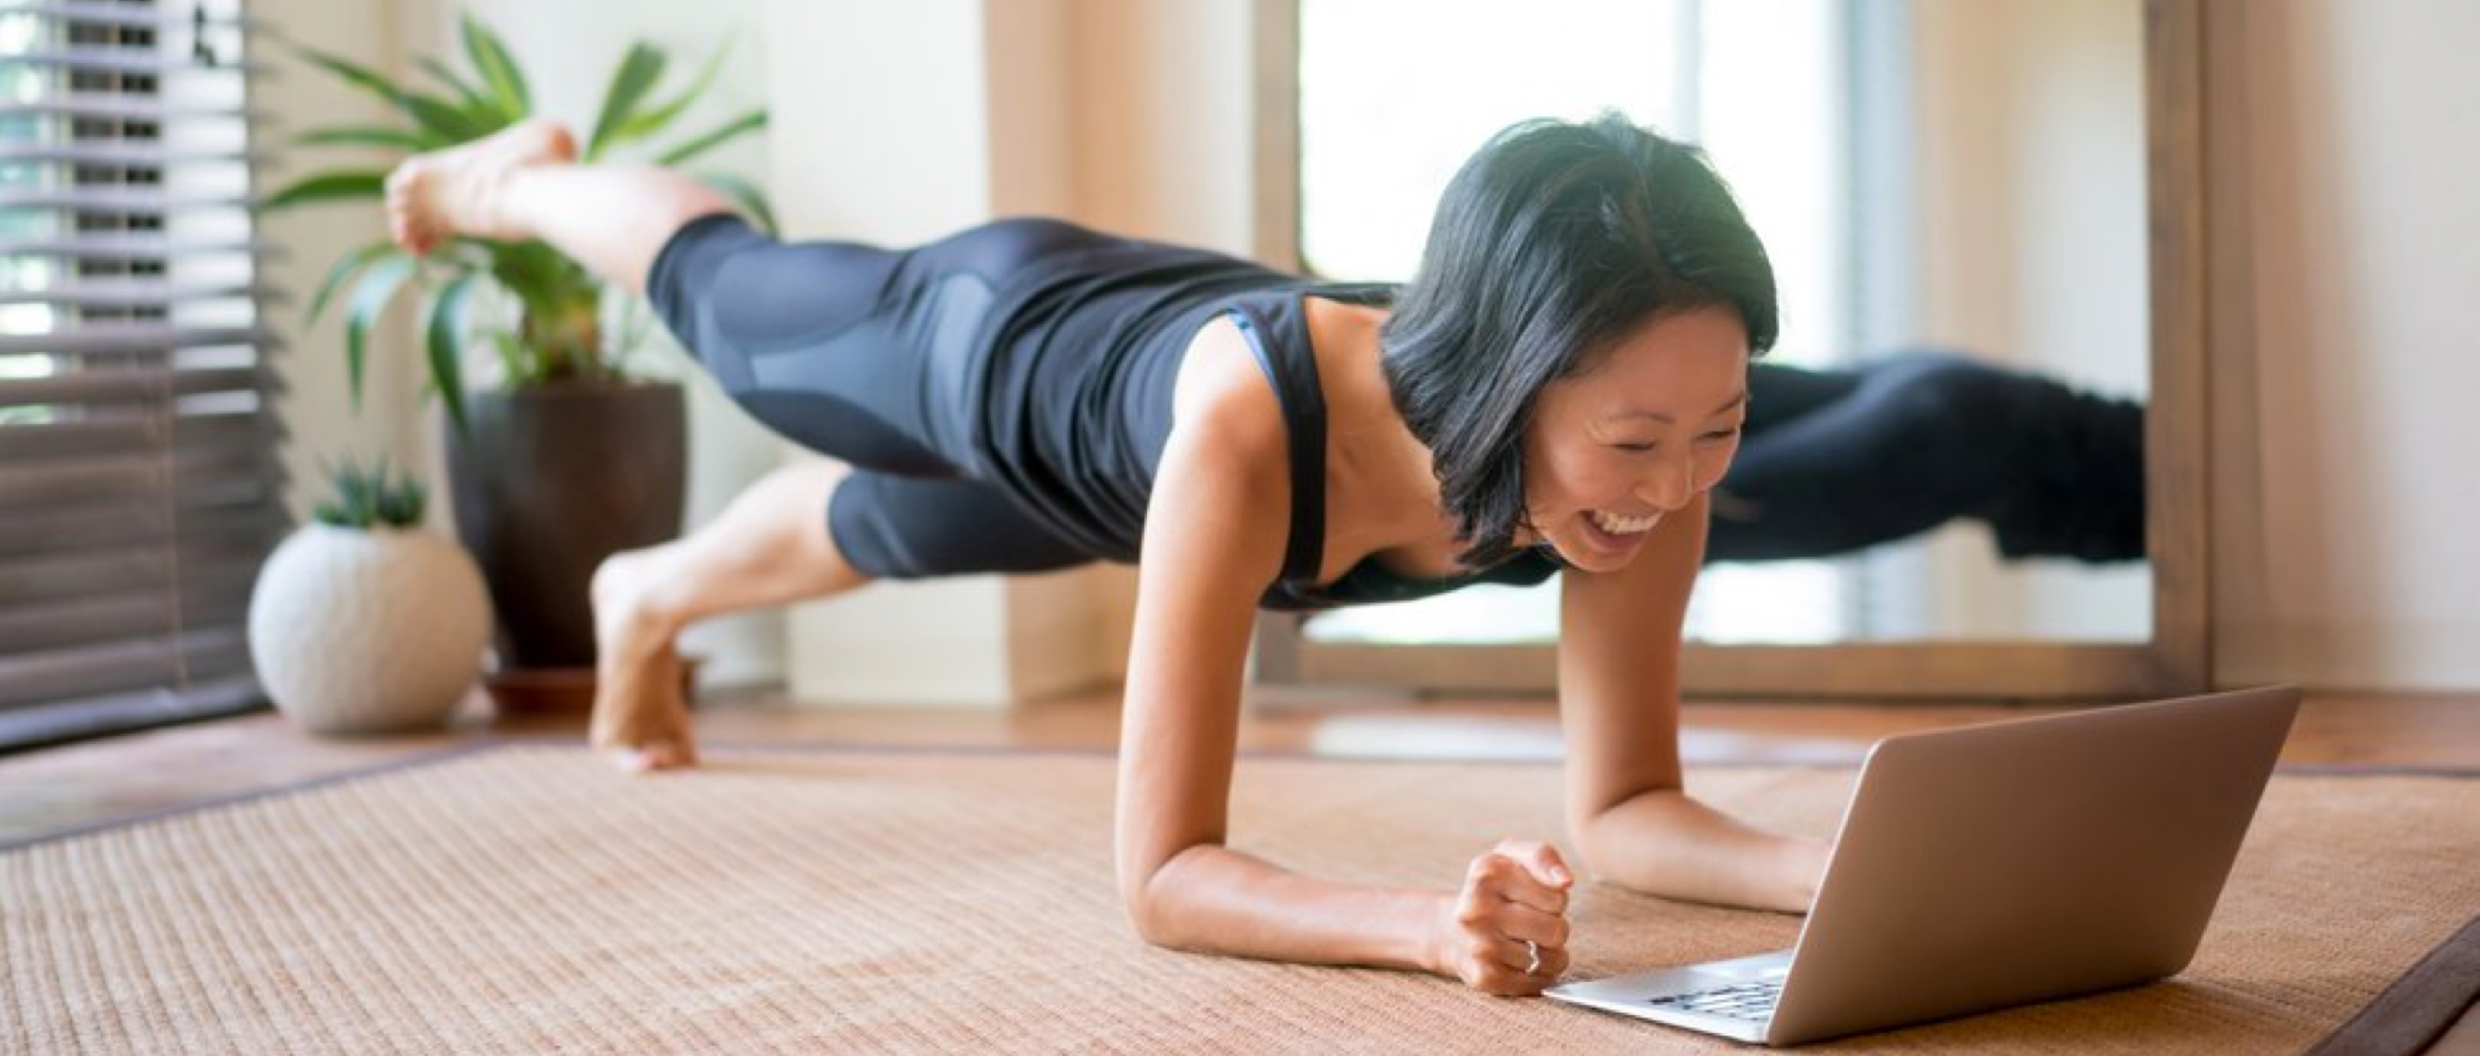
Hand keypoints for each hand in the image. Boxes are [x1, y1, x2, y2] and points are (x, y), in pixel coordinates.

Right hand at [1432, 839, 1574, 995]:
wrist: (1450, 930)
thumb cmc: (1494, 891)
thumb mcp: (1513, 858)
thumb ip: (1543, 857)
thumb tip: (1566, 881)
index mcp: (1486, 872)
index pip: (1559, 896)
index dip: (1555, 898)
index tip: (1533, 897)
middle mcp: (1477, 909)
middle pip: (1556, 930)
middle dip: (1555, 928)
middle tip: (1532, 922)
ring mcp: (1479, 946)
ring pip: (1550, 959)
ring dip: (1548, 953)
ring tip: (1525, 941)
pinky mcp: (1485, 977)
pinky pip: (1539, 982)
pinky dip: (1539, 974)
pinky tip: (1521, 962)